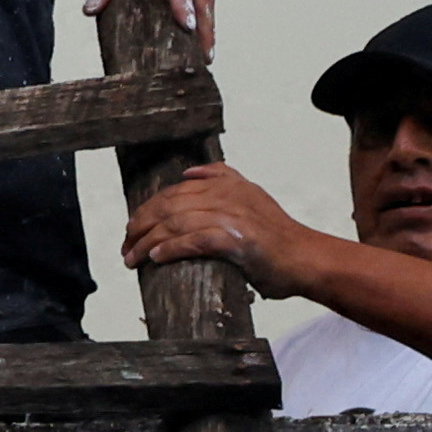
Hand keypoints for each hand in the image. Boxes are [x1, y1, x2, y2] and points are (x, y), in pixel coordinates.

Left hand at [116, 158, 304, 291]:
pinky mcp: (236, 240)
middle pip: (169, 205)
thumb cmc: (277, 238)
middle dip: (140, 225)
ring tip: (131, 258)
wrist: (306, 258)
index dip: (148, 209)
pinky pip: (192, 241)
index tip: (132, 227)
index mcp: (228, 183)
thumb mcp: (252, 197)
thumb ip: (223, 180)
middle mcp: (227, 195)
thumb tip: (190, 172)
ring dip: (147, 242)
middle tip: (125, 246)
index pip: (175, 191)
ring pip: (175, 223)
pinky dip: (169, 249)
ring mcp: (231, 217)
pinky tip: (155, 259)